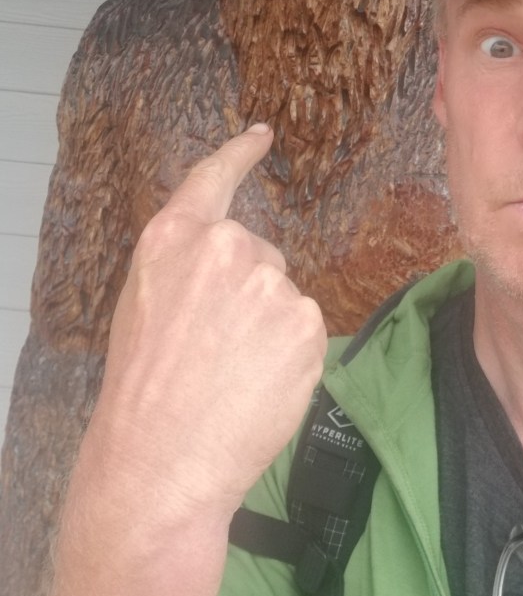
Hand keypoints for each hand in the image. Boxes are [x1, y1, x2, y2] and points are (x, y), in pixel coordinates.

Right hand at [92, 123, 327, 519]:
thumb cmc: (144, 392)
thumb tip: (233, 263)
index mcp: (174, 238)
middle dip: (248, 294)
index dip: (240, 153)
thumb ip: (187, 268)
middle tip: (216, 349)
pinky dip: (291, 357)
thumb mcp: (146, 306)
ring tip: (231, 375)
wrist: (161, 461)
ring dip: (270, 328)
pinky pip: (305, 330)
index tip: (263, 134)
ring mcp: (270, 282)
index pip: (213, 178)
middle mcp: (225, 246)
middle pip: (260, 254)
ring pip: (284, 296)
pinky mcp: (305, 320)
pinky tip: (259, 386)